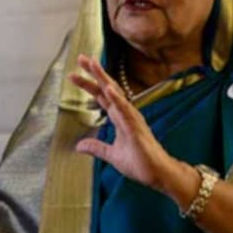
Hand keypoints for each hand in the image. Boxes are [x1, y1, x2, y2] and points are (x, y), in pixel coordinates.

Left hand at [69, 54, 176, 191]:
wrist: (158, 174)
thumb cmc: (140, 163)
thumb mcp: (112, 155)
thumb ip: (96, 147)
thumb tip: (79, 146)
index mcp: (119, 118)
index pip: (102, 97)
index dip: (89, 84)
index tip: (74, 74)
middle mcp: (126, 113)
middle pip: (107, 89)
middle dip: (94, 73)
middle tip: (81, 57)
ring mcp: (132, 119)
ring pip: (116, 94)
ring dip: (104, 78)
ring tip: (93, 64)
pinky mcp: (137, 128)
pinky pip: (126, 111)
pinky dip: (117, 99)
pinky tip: (109, 89)